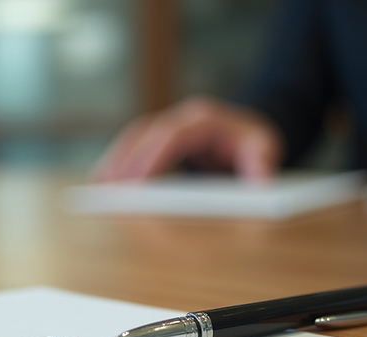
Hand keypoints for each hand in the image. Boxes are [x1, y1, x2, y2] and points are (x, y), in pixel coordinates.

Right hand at [93, 97, 283, 182]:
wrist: (249, 130)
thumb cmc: (255, 141)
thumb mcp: (266, 147)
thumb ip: (264, 162)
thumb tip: (260, 181)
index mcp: (204, 118)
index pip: (171, 135)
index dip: (151, 157)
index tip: (136, 183)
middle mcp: (181, 117)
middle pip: (144, 134)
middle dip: (124, 161)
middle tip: (107, 189)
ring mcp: (167, 124)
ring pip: (133, 138)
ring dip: (115, 161)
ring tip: (99, 188)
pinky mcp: (159, 137)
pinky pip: (134, 146)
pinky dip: (119, 162)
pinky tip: (106, 182)